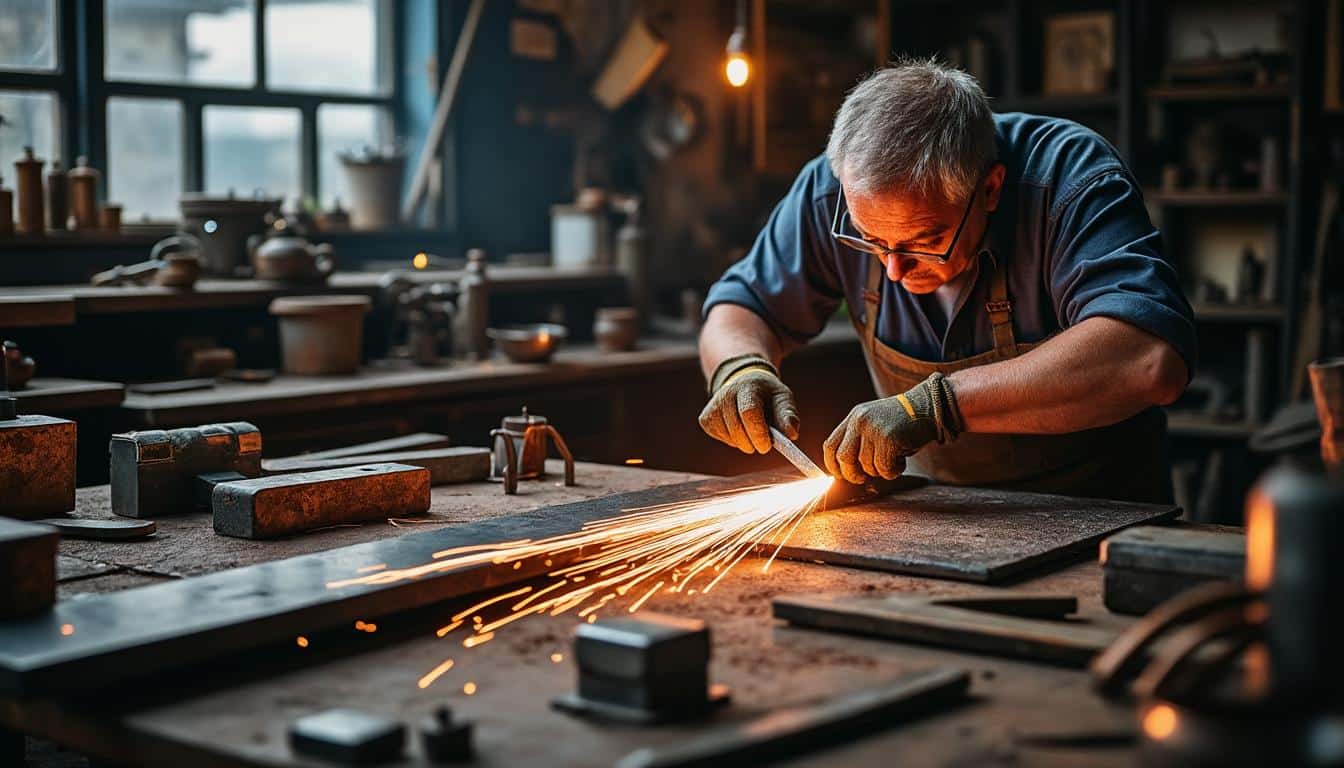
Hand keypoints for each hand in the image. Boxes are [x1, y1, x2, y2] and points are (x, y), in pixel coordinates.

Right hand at [699, 355, 798, 453]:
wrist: (742, 382)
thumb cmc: (766, 394)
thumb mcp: (781, 398)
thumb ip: (788, 415)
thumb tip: (792, 433)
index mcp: (748, 386)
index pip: (749, 412)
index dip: (758, 432)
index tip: (766, 447)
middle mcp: (726, 393)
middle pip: (737, 429)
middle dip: (752, 443)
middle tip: (763, 444)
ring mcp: (713, 406)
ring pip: (729, 437)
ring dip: (744, 442)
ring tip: (752, 430)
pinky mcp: (705, 419)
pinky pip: (721, 438)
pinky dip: (733, 441)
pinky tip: (739, 429)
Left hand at [823, 372, 962, 483]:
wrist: (931, 406)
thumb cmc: (905, 423)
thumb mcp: (877, 426)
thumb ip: (861, 442)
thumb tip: (847, 472)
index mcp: (854, 417)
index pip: (830, 445)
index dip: (833, 466)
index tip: (841, 475)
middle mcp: (860, 421)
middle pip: (843, 457)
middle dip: (852, 474)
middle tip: (864, 478)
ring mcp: (873, 428)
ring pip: (866, 465)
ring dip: (880, 471)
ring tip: (894, 460)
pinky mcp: (888, 438)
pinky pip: (883, 468)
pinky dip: (893, 471)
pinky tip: (901, 461)